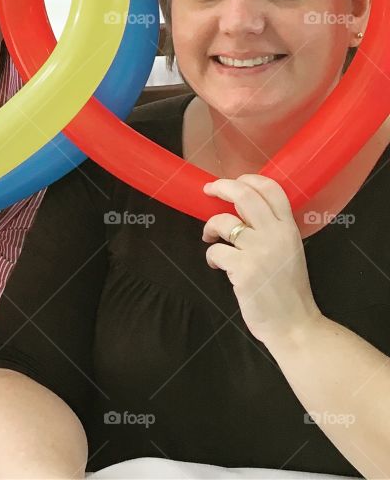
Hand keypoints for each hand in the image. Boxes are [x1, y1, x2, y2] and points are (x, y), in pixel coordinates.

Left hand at [202, 174, 321, 348]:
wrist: (295, 326)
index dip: (249, 178)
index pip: (272, 189)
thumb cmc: (288, 289)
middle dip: (221, 187)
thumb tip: (241, 210)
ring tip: (210, 238)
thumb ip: (271, 230)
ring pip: (222, 222)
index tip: (234, 181)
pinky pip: (215, 251)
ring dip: (210, 228)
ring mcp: (259, 252)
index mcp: (289, 229)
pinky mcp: (243, 270)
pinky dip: (211, 257)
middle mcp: (275, 235)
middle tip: (208, 190)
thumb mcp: (288, 251)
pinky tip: (218, 266)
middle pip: (244, 195)